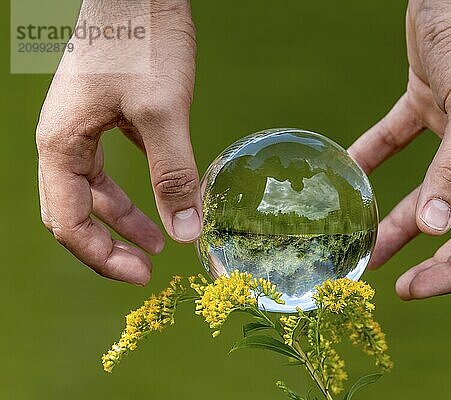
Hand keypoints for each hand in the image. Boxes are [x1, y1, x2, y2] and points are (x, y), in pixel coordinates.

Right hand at [36, 0, 199, 285]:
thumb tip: (186, 232)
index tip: (144, 277)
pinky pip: (111, 164)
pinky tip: (160, 194)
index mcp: (63, 143)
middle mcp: (64, 139)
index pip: (69, 222)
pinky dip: (134, 187)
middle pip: (74, 211)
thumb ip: (174, 173)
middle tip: (147, 269)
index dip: (102, 258)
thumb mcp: (163, 113)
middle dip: (108, 245)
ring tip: (156, 242)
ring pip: (94, 189)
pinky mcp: (107, 114)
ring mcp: (83, 126)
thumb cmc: (142, 40)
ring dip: (122, 219)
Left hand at [349, 0, 450, 299]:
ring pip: (426, 194)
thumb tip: (434, 226)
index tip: (413, 289)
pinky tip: (350, 175)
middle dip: (429, 259)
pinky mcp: (428, 111)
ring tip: (363, 246)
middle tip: (392, 284)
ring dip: (395, 221)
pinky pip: (397, 147)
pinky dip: (374, 161)